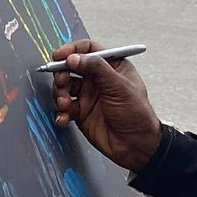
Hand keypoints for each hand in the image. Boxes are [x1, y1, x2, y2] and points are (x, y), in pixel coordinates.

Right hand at [50, 39, 163, 171]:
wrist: (136, 146)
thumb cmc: (137, 114)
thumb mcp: (120, 86)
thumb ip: (96, 69)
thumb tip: (74, 57)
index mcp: (112, 67)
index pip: (89, 50)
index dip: (72, 50)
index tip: (59, 56)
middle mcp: (98, 79)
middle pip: (71, 67)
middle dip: (62, 73)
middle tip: (61, 81)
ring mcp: (89, 96)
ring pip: (65, 88)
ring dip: (59, 94)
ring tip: (63, 103)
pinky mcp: (81, 113)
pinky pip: (65, 109)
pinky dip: (61, 113)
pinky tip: (63, 118)